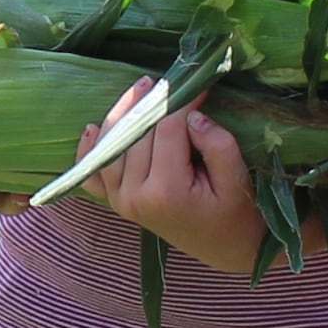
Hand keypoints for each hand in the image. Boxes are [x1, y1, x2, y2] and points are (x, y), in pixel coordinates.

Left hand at [77, 84, 270, 279]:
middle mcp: (135, 196)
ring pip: (112, 145)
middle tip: (170, 79)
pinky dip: (90, 150)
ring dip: (123, 113)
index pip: (167, 129)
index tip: (197, 82)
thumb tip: (191, 115)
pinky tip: (92, 127)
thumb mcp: (237, 180)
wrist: (227, 249)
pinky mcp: (116, 203)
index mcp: (166, 192)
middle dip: (154, 101)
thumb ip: (218, 145)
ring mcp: (121, 201)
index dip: (181, 99)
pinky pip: (92, 174)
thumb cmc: (237, 215)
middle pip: (137, 133)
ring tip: (142, 87)